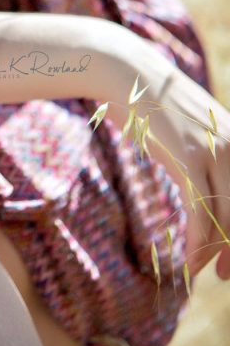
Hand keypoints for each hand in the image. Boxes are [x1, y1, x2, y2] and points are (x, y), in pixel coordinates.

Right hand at [131, 61, 229, 280]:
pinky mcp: (190, 159)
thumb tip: (205, 186)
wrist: (125, 71)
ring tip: (202, 269)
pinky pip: (202, 214)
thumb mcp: (186, 130)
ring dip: (215, 252)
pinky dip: (199, 245)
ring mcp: (214, 153)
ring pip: (226, 219)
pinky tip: (190, 262)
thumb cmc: (150, 101)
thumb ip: (204, 155)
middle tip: (225, 274)